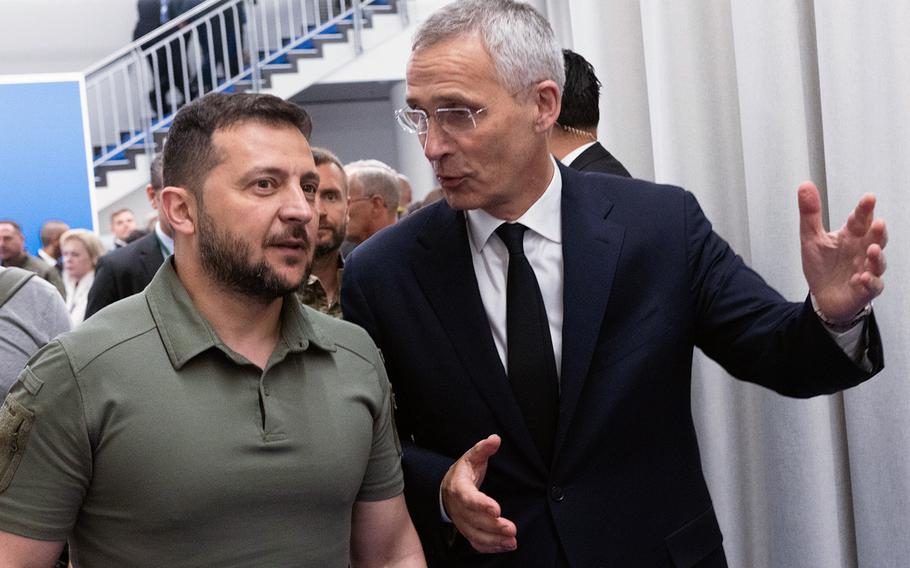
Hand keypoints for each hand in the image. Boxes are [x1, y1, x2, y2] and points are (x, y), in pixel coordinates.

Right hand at [441, 434, 516, 552]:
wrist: (446, 489)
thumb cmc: (463, 472)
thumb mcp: (471, 457)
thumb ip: (483, 449)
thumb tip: (495, 439)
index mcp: (459, 488)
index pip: (469, 498)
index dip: (481, 505)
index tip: (496, 509)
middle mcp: (458, 508)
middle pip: (474, 520)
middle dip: (493, 526)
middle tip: (511, 528)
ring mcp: (461, 522)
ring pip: (476, 535)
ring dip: (494, 540)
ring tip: (512, 540)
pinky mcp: (466, 531)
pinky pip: (476, 543)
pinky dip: (490, 547)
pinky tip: (506, 546)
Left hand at [799, 182, 887, 320]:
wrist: (822, 296)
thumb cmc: (822, 266)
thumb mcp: (811, 238)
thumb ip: (810, 213)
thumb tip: (805, 186)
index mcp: (851, 235)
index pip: (860, 218)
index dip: (865, 209)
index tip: (868, 198)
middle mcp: (862, 250)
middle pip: (875, 237)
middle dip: (878, 231)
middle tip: (878, 223)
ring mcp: (867, 269)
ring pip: (878, 261)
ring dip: (877, 256)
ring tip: (872, 249)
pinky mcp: (866, 289)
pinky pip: (872, 285)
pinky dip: (869, 281)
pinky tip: (862, 277)